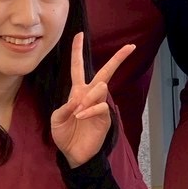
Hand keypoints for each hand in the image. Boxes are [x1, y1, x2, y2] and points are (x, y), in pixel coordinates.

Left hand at [50, 36, 134, 166]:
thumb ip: (65, 107)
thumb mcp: (57, 119)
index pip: (78, 67)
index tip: (79, 34)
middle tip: (130, 46)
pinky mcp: (105, 116)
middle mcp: (90, 95)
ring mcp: (99, 105)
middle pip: (105, 71)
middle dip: (118, 58)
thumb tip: (78, 99)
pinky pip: (101, 105)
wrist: (73, 154)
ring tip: (78, 112)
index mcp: (77, 91)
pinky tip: (81, 115)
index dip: (77, 51)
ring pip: (101, 87)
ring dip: (88, 98)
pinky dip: (89, 110)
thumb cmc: (64, 134)